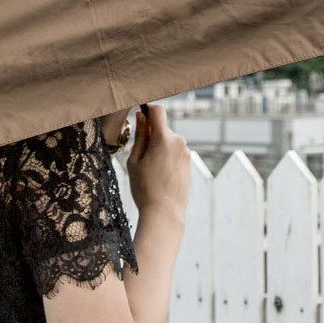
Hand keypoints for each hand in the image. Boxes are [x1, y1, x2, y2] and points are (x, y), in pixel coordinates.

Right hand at [126, 103, 190, 223]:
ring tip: (151, 170)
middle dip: (151, 135)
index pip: (157, 110)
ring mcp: (186, 152)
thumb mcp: (134, 161)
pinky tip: (160, 176)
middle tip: (140, 157)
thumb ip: (139, 136)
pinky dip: (166, 157)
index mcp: (163, 138)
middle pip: (162, 128)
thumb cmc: (145, 188)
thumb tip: (141, 116)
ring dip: (159, 147)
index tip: (139, 117)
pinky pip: (175, 152)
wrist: (165, 213)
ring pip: (168, 140)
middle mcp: (178, 141)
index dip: (147, 109)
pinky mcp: (189, 162)